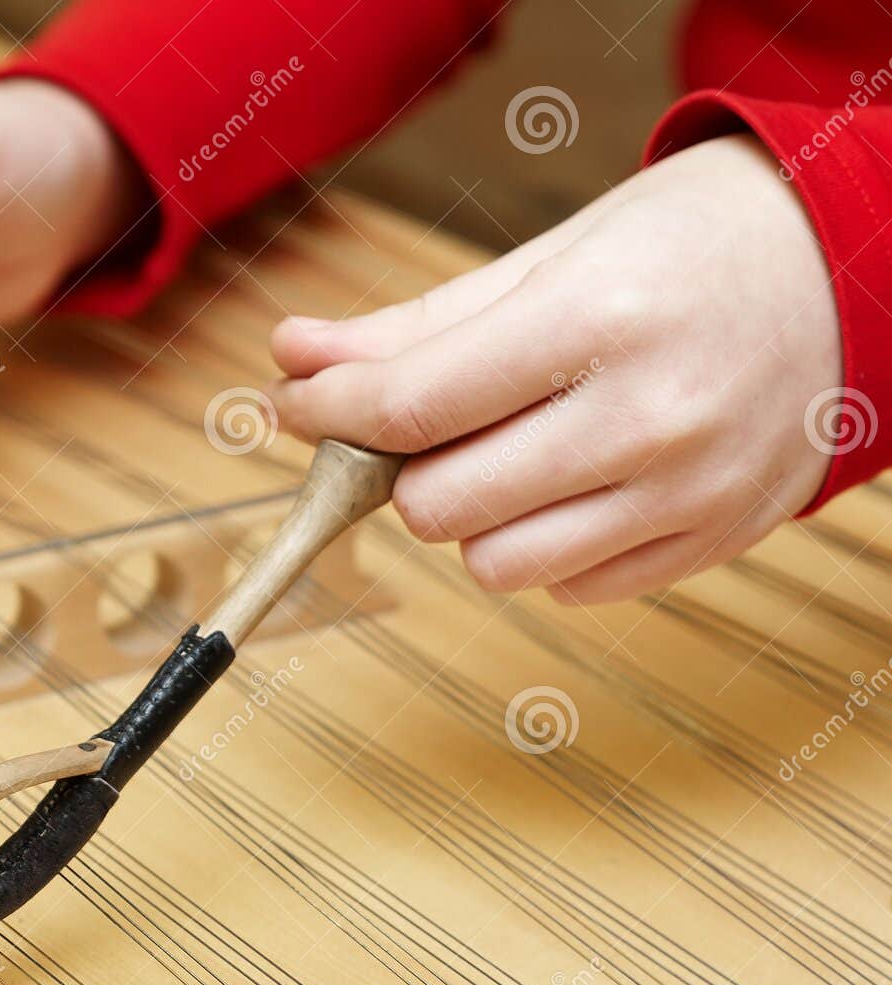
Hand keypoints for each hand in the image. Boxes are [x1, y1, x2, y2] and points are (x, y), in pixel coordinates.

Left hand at [269, 134, 841, 603]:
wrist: (848, 271)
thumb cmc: (683, 250)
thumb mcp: (548, 260)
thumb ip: (415, 327)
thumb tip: (292, 359)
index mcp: (598, 322)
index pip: (412, 405)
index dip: (327, 411)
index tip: (298, 403)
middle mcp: (649, 418)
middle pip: (439, 506)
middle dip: (403, 469)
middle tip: (424, 426)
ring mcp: (688, 493)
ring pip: (495, 564)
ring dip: (472, 517)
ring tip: (509, 452)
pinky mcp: (713, 542)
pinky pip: (569, 589)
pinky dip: (543, 546)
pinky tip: (576, 483)